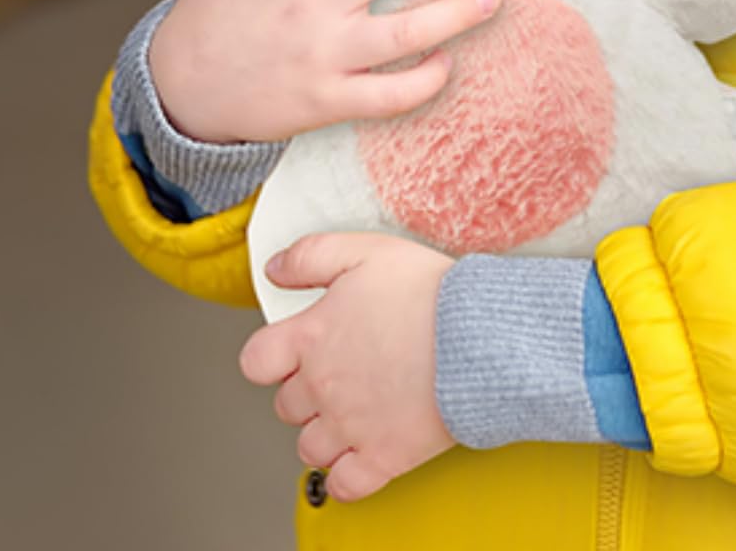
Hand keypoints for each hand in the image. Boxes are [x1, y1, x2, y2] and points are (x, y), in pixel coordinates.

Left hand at [240, 232, 456, 501]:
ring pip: (310, 448)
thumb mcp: (366, 251)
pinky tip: (365, 451)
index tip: (295, 351)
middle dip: (308, 391)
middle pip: (287, 405)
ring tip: (357, 410)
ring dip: (325, 433)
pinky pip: (344, 484)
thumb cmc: (429, 292)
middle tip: (343, 372)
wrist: (479, 334)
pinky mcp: (382, 456)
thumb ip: (311, 256)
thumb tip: (274, 269)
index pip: (256, 361)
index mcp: (311, 337)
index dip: (272, 356)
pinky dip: (348, 474)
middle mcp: (322, 386)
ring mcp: (350, 427)